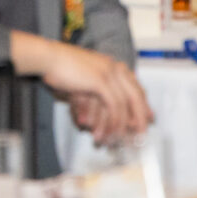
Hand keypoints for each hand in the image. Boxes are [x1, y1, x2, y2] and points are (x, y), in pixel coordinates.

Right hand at [11, 34, 151, 142]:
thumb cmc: (60, 67)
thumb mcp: (84, 77)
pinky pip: (113, 106)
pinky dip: (113, 122)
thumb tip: (101, 107)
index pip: (135, 87)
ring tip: (118, 140)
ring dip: (121, 125)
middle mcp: (115, 68)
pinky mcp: (101, 81)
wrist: (48, 57)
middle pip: (136, 96)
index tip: (148, 118)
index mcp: (112, 65)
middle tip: (140, 134)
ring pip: (124, 104)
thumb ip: (96, 90)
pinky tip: (108, 132)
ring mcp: (109, 73)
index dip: (143, 105)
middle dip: (139, 117)